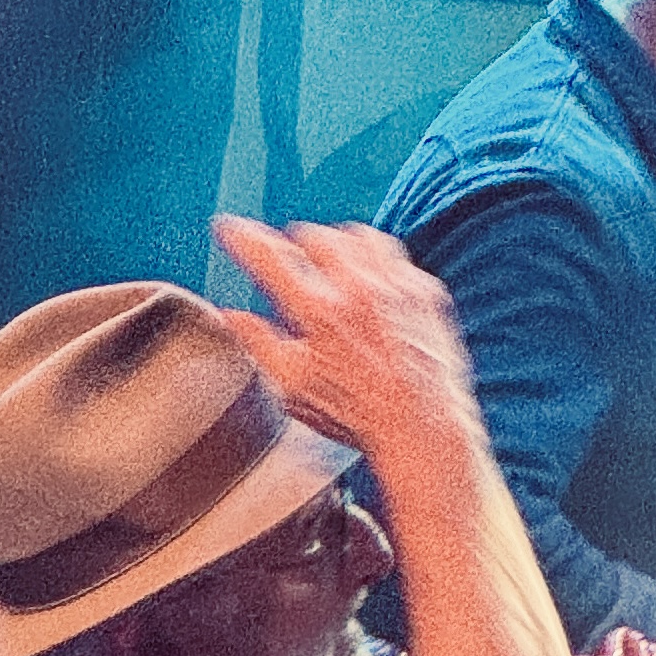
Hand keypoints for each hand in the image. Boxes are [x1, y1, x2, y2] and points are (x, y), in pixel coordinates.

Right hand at [211, 216, 483, 467]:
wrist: (423, 427)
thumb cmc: (357, 415)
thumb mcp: (293, 387)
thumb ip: (258, 344)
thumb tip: (231, 317)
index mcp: (318, 311)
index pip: (269, 256)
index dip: (242, 238)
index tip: (229, 228)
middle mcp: (358, 289)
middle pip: (315, 236)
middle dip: (295, 244)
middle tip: (290, 259)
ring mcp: (396, 287)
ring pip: (359, 236)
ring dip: (339, 244)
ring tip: (330, 263)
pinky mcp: (426, 293)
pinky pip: (396, 258)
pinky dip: (377, 264)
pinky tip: (372, 284)